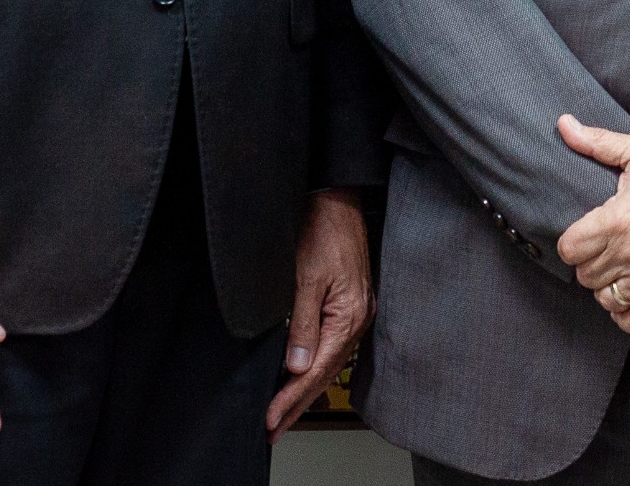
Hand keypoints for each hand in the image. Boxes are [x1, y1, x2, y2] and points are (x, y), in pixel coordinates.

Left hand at [266, 190, 373, 441]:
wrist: (335, 200)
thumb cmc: (323, 230)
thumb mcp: (305, 278)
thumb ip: (302, 325)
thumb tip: (298, 366)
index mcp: (350, 315)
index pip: (317, 370)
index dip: (292, 398)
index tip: (271, 419)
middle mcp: (358, 318)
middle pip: (326, 373)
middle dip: (299, 404)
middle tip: (274, 429)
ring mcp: (356, 312)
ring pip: (329, 363)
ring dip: (306, 390)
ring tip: (284, 414)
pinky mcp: (350, 305)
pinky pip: (332, 347)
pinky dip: (315, 368)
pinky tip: (303, 376)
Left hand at [555, 115, 629, 333]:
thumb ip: (597, 142)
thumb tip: (563, 124)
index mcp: (616, 220)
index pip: (568, 249)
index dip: (573, 243)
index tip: (586, 236)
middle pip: (585, 276)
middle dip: (590, 264)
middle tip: (605, 252)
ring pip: (607, 299)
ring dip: (608, 288)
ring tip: (619, 272)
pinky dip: (628, 315)